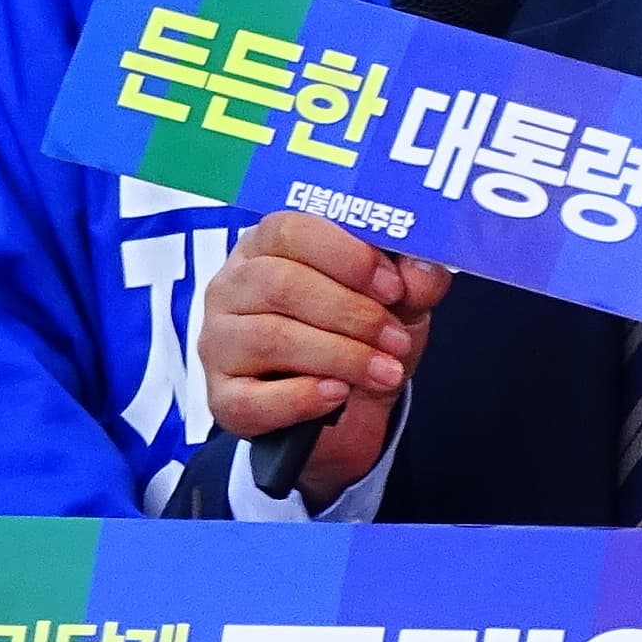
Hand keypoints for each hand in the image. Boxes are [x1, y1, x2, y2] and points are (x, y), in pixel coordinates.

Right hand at [201, 212, 450, 508]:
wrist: (348, 411)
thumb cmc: (360, 336)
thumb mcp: (397, 303)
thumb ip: (412, 281)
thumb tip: (422, 271)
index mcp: (266, 246)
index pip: (291, 230)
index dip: (347, 257)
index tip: (394, 288)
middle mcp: (230, 287)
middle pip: (281, 284)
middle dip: (351, 313)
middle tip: (395, 339)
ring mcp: (219, 343)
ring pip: (271, 338)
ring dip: (341, 356)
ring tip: (385, 372)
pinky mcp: (223, 399)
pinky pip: (253, 399)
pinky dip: (302, 397)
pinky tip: (338, 394)